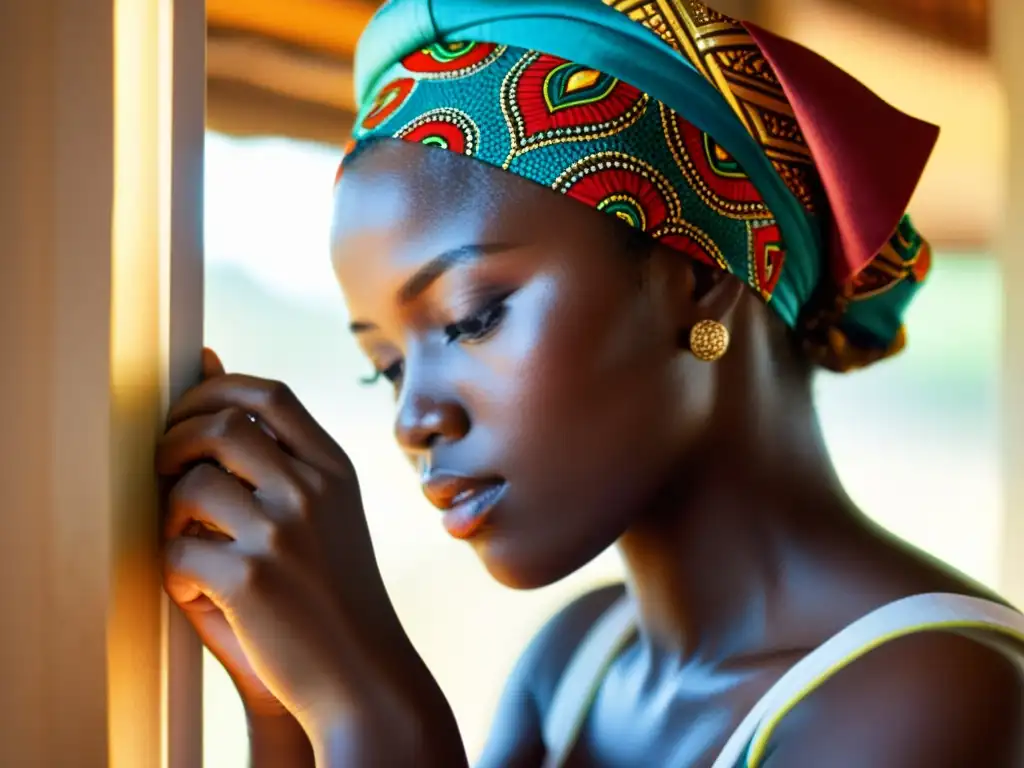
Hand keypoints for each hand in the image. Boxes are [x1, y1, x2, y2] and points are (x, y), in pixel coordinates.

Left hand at [156, 350, 433, 748]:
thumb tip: (207, 363)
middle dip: (175, 440)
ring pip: (191, 485)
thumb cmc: (332, 592)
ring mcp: (283, 533)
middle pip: (222, 425)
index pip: (269, 394)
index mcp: (335, 470)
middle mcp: (313, 491)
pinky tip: (201, 591)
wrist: (362, 674)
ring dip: (168, 512)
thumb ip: (275, 453)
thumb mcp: (325, 513)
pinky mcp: (251, 580)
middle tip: (166, 470)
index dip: (215, 391)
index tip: (188, 415)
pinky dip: (175, 573)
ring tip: (185, 540)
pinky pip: (177, 552)